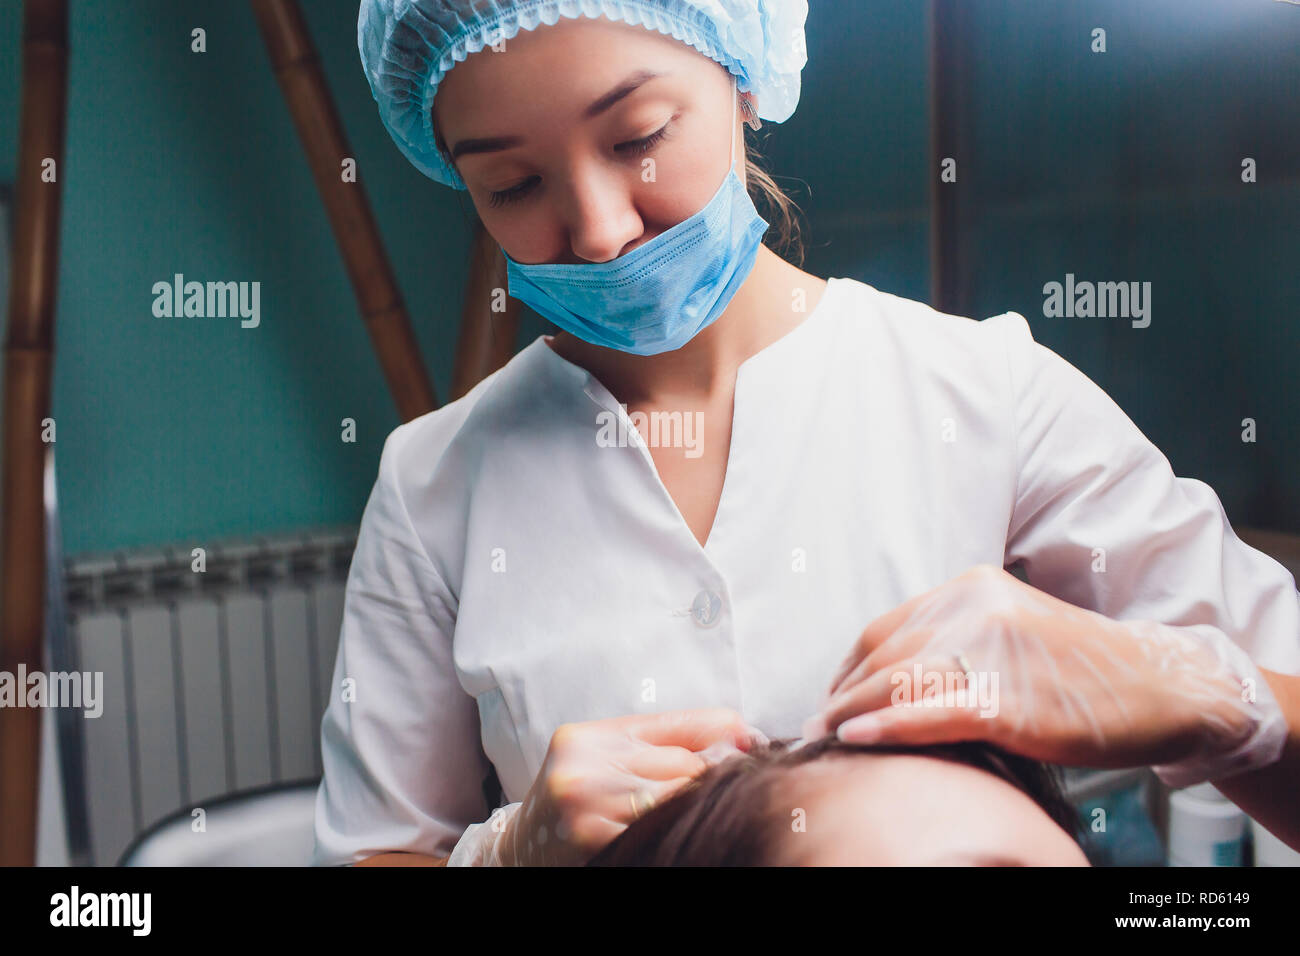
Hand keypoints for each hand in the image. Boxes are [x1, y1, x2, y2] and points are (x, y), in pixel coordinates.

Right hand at [485, 708, 760, 865]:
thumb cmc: (575, 801)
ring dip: (694, 806)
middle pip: (684, 764)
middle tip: (728, 787)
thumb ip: (665, 741)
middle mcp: (585, 765)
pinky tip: (675, 832)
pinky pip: (658, 829)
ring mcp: (588, 805)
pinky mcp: (595, 839)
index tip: (756, 743)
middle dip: (708, 777)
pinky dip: (673, 830)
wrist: (520, 853)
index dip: (725, 733)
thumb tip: (744, 735)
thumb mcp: (606, 758)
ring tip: (701, 813)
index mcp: (590, 736)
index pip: (679, 725)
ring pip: (678, 797)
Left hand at [802, 564, 1281, 778]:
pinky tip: (855, 737)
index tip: (833, 695)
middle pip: (882, 655)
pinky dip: (885, 725)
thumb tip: (892, 678)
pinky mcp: (1007, 698)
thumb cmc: (1081, 670)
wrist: (1160, 685)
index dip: (849, 667)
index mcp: (972, 588)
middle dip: (843, 692)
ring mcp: (992, 650)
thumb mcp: (1010, 633)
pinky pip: (928, 712)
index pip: (885, 628)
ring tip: (825, 737)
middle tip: (817, 724)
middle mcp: (975, 608)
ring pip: (896, 682)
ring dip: (851, 712)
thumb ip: (955, 641)